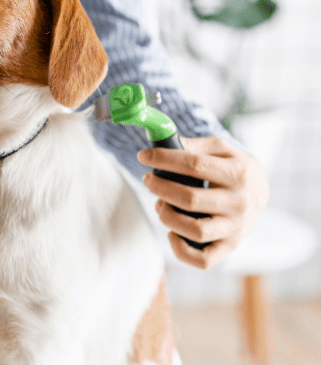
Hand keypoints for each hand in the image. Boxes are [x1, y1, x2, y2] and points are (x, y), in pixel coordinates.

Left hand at [138, 135, 269, 269]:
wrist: (261, 192)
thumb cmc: (234, 167)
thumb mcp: (223, 149)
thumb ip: (197, 145)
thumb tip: (168, 144)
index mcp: (239, 174)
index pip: (195, 165)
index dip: (164, 159)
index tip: (143, 156)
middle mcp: (240, 203)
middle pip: (190, 199)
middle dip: (160, 188)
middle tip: (148, 180)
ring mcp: (236, 228)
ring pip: (195, 231)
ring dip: (167, 216)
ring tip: (159, 203)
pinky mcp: (229, 246)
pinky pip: (203, 260)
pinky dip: (180, 250)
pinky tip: (170, 232)